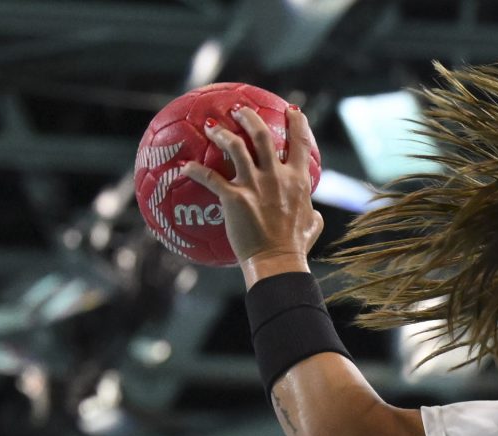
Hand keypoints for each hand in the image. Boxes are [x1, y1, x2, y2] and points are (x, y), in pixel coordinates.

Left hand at [179, 105, 324, 274]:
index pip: (300, 143)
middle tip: (239, 110)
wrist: (278, 262)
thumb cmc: (295, 248)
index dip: (297, 122)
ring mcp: (255, 185)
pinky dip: (195, 171)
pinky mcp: (234, 198)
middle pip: (262, 135)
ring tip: (211, 127)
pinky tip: (184, 168)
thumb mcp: (312, 226)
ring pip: (235, 147)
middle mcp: (276, 176)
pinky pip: (210, 178)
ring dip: (221, 133)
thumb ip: (312, 214)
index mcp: (298, 180)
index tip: (291, 110)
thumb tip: (313, 213)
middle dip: (249, 117)